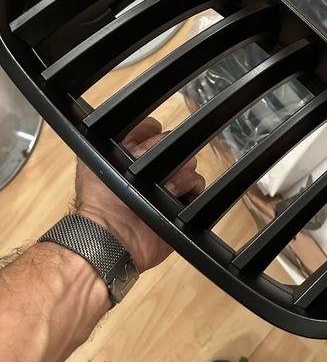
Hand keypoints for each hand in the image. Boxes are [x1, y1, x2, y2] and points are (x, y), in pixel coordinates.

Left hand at [74, 117, 205, 272]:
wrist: (114, 237)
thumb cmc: (99, 201)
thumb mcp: (92, 162)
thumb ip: (102, 139)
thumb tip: (116, 124)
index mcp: (130, 156)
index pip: (152, 128)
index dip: (150, 132)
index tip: (145, 143)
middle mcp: (151, 169)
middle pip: (173, 144)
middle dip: (164, 156)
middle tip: (149, 175)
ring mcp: (168, 186)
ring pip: (189, 163)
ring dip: (177, 176)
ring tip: (162, 191)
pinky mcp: (182, 204)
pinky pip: (199, 185)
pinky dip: (191, 190)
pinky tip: (175, 198)